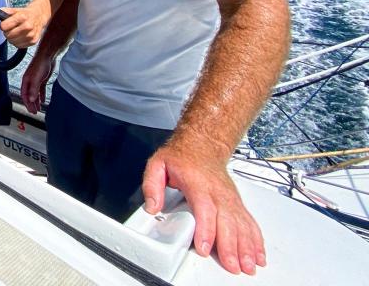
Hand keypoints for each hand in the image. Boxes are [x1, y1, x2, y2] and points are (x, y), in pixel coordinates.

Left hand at [0, 4, 49, 47]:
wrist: (39, 16)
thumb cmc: (24, 13)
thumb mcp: (13, 10)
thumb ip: (0, 12)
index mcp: (22, 17)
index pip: (4, 26)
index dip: (3, 25)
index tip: (5, 23)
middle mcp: (28, 26)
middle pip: (8, 35)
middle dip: (7, 32)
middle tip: (12, 28)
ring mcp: (31, 35)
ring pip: (13, 42)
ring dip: (12, 38)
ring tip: (17, 31)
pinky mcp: (33, 41)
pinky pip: (19, 46)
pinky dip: (18, 42)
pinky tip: (21, 36)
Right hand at [20, 54, 53, 113]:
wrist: (48, 55)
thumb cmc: (41, 63)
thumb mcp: (37, 77)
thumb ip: (34, 88)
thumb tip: (31, 99)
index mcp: (26, 80)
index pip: (24, 95)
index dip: (27, 103)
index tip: (31, 110)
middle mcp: (30, 81)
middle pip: (29, 95)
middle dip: (31, 104)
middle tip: (34, 112)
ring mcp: (36, 80)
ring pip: (34, 94)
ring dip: (36, 101)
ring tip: (38, 109)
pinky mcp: (42, 79)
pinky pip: (40, 90)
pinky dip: (41, 96)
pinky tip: (43, 100)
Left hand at [142, 140, 265, 274]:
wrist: (203, 143)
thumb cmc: (181, 155)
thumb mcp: (158, 164)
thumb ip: (152, 185)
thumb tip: (152, 207)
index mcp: (198, 183)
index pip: (205, 209)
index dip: (206, 230)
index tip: (205, 248)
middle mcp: (218, 192)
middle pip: (227, 221)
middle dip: (231, 246)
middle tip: (232, 266)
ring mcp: (230, 198)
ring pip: (241, 224)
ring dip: (246, 247)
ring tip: (248, 266)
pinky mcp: (236, 202)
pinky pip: (248, 222)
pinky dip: (255, 239)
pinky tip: (258, 254)